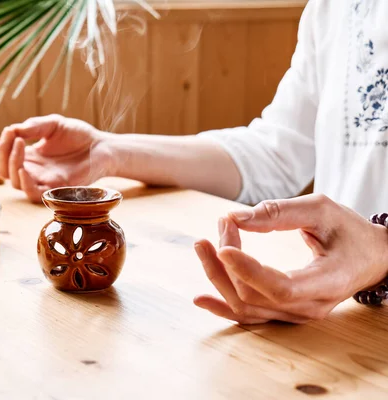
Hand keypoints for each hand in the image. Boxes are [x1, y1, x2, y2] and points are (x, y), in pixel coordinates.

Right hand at [0, 115, 112, 202]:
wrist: (102, 146)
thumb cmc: (78, 136)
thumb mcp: (52, 124)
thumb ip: (33, 127)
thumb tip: (11, 130)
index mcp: (27, 155)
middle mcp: (30, 170)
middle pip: (1, 170)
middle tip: (11, 136)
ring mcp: (41, 181)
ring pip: (13, 181)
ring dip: (11, 163)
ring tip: (20, 144)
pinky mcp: (55, 189)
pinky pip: (33, 193)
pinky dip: (24, 183)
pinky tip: (24, 170)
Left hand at [193, 194, 387, 323]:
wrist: (371, 258)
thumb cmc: (349, 232)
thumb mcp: (321, 210)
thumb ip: (279, 212)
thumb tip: (234, 218)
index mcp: (326, 283)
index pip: (279, 288)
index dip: (247, 270)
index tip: (222, 245)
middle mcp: (309, 307)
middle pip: (253, 296)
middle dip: (226, 260)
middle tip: (219, 226)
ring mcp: (296, 315)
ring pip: (245, 307)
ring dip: (218, 276)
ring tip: (202, 246)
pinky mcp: (284, 313)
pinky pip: (249, 315)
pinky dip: (222, 306)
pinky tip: (200, 298)